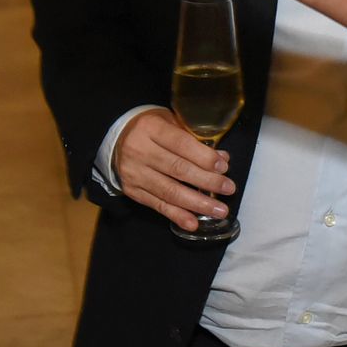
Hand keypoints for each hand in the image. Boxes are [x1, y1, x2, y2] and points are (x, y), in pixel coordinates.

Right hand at [112, 109, 234, 231]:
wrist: (117, 138)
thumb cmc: (152, 128)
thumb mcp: (171, 123)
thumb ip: (195, 140)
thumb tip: (222, 159)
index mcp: (150, 128)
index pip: (181, 144)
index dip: (204, 157)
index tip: (224, 167)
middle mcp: (139, 150)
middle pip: (178, 169)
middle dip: (207, 182)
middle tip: (229, 189)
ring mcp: (134, 173)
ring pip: (169, 191)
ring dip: (197, 203)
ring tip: (219, 210)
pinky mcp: (131, 191)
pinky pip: (157, 205)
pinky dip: (176, 215)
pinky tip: (193, 223)